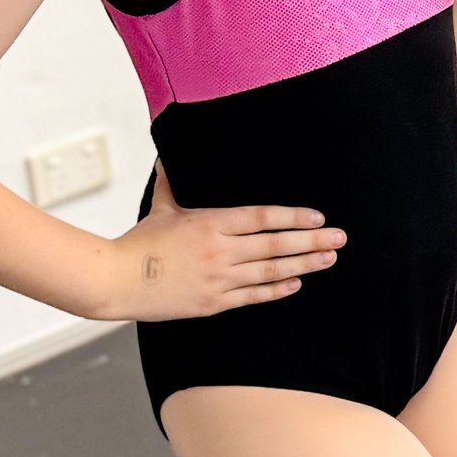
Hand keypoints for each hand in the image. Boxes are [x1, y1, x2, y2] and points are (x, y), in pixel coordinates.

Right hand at [101, 172, 341, 318]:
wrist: (116, 281)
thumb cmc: (138, 242)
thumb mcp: (161, 206)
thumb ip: (171, 180)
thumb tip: (167, 153)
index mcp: (211, 223)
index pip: (262, 217)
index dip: (293, 217)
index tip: (318, 217)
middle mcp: (220, 250)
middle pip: (276, 244)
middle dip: (312, 241)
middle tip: (340, 238)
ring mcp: (218, 278)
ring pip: (271, 271)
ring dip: (304, 264)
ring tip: (329, 259)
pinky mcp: (213, 302)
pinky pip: (253, 296)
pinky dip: (277, 290)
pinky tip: (297, 283)